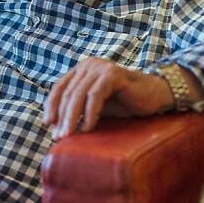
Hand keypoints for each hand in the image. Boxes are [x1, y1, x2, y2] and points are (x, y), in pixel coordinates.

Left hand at [43, 57, 173, 139]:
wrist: (155, 96)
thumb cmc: (124, 103)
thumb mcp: (95, 108)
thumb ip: (78, 113)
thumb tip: (56, 131)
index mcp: (81, 70)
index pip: (59, 88)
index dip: (51, 106)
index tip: (48, 124)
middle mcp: (88, 65)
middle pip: (68, 93)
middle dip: (62, 117)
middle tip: (59, 137)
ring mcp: (100, 67)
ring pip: (78, 94)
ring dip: (72, 118)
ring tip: (69, 136)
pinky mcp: (112, 74)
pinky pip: (95, 95)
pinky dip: (89, 113)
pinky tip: (88, 128)